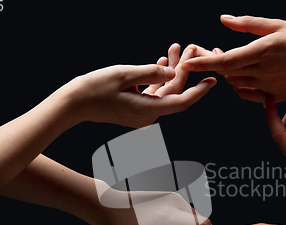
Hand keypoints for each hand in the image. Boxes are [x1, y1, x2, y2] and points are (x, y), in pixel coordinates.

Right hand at [65, 44, 216, 127]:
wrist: (72, 104)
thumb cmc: (94, 89)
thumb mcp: (124, 75)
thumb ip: (150, 72)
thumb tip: (172, 72)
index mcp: (148, 111)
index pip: (181, 102)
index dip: (199, 91)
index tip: (213, 80)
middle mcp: (148, 116)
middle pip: (173, 92)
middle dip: (183, 70)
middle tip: (191, 48)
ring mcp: (141, 114)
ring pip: (163, 91)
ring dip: (169, 71)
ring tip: (175, 49)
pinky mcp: (134, 109)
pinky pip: (152, 93)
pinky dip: (157, 79)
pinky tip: (161, 62)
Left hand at [181, 15, 285, 101]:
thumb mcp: (279, 25)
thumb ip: (248, 25)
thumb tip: (224, 19)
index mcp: (264, 51)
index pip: (225, 61)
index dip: (203, 63)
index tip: (187, 62)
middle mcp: (264, 71)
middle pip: (227, 73)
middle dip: (215, 64)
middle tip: (214, 51)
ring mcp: (270, 87)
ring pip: (237, 84)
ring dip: (229, 74)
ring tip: (234, 60)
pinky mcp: (276, 97)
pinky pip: (249, 95)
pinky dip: (241, 87)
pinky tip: (244, 76)